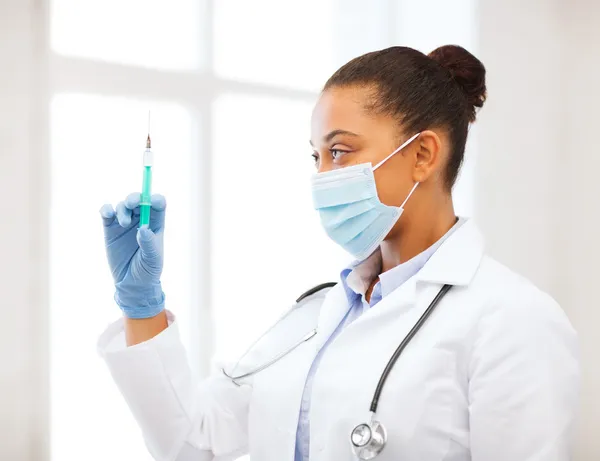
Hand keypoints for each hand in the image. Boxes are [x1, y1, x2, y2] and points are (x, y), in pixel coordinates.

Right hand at [100, 193, 165, 318]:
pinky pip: (107, 213)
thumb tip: (143, 228)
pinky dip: (106, 209)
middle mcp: (141, 220)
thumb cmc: (148, 271)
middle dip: (135, 198)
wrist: (131, 284)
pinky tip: (106, 213)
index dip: (155, 199)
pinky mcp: (110, 228)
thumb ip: (148, 243)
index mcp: (156, 224)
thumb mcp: (152, 259)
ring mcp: (125, 223)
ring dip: (123, 209)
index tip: (150, 201)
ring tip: (124, 223)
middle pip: (139, 200)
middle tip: (131, 204)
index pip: (158, 204)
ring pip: (123, 205)